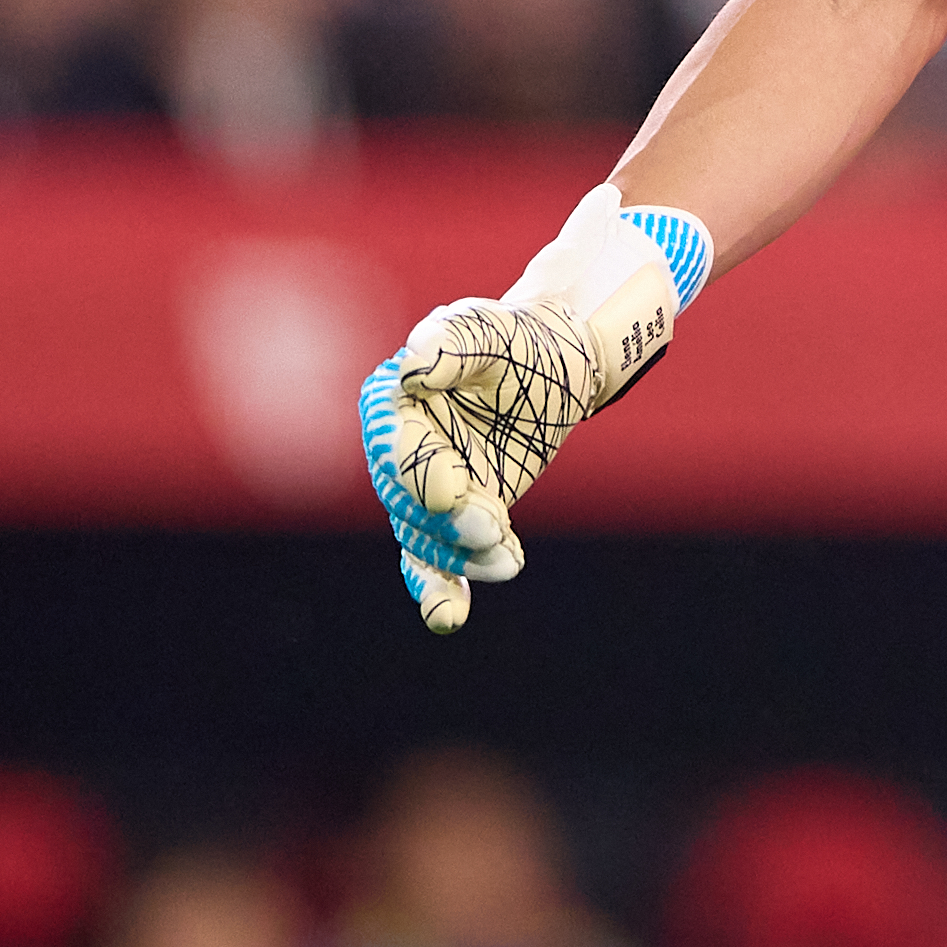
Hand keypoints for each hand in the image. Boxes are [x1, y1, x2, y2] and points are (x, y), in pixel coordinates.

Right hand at [363, 300, 590, 632]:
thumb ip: (452, 342)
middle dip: (448, 520)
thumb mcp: (488, 329)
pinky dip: (442, 590)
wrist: (554, 367)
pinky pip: (437, 561)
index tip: (452, 488)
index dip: (419, 470)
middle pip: (410, 500)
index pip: (394, 445)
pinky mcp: (457, 517)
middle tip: (492, 525)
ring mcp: (427, 490)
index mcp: (392, 400)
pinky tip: (449, 617)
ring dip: (461, 556)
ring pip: (427, 537)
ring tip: (505, 558)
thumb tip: (415, 359)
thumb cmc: (514, 341)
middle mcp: (400, 452)